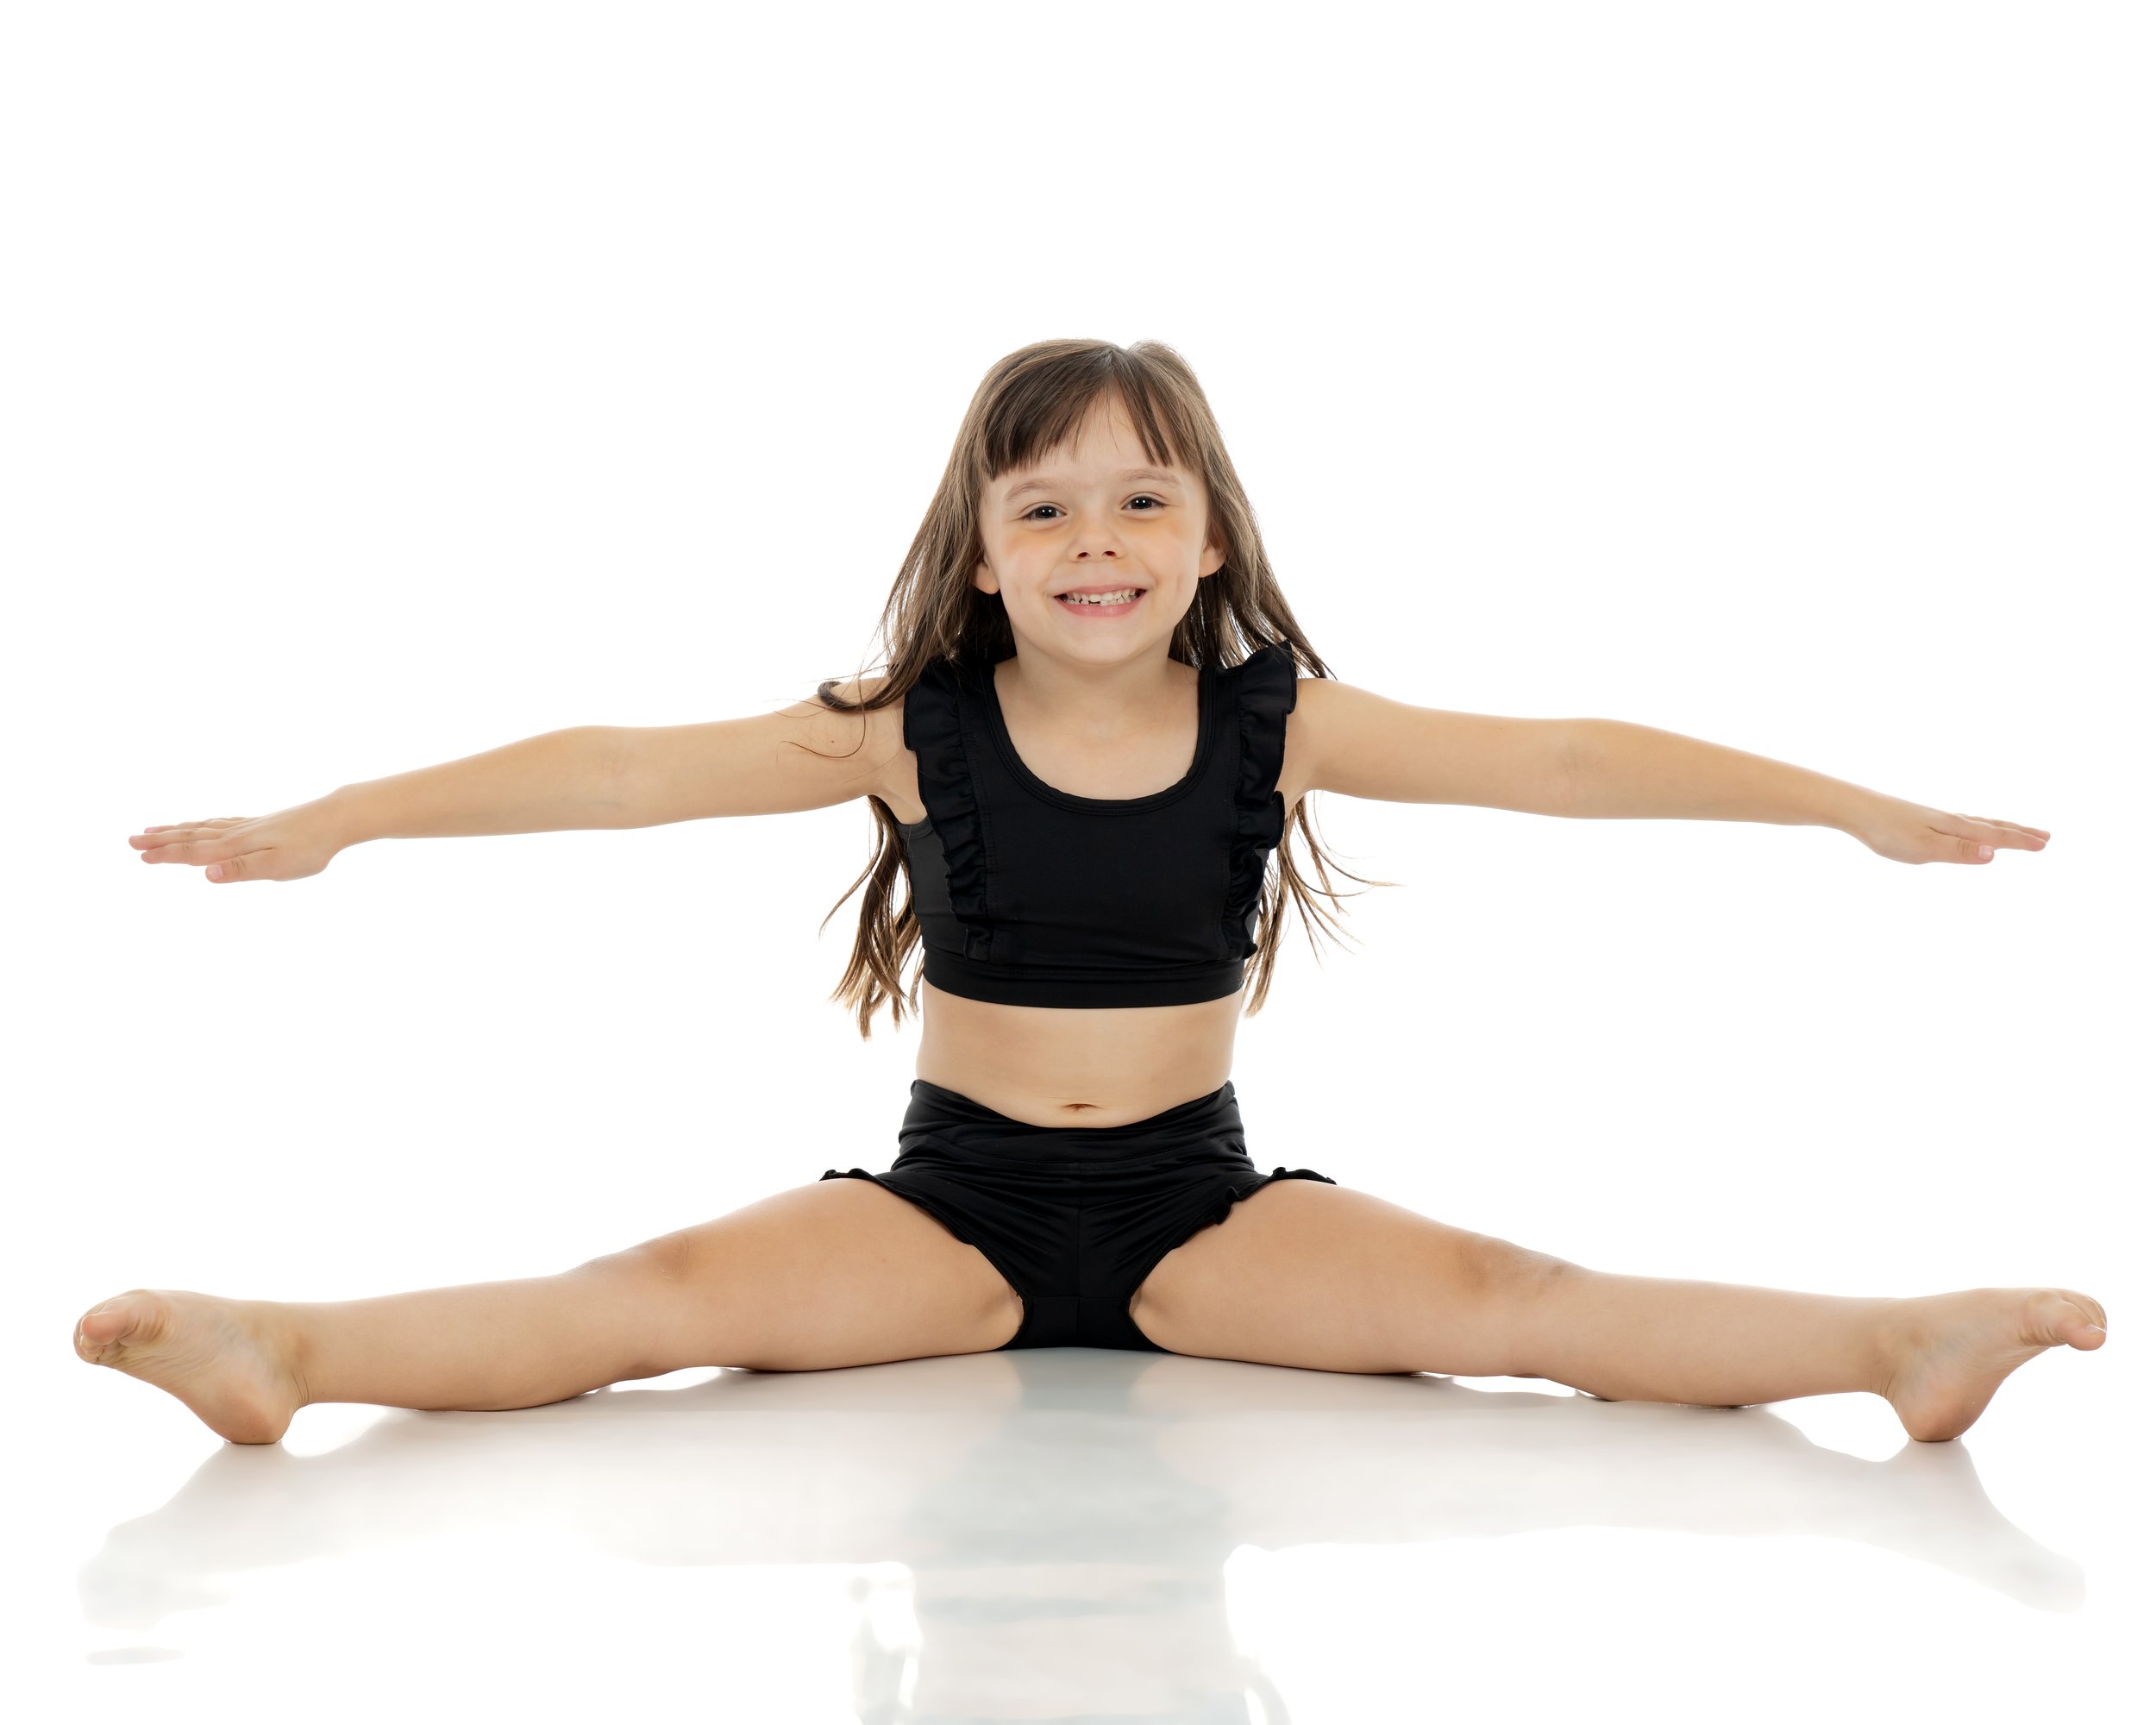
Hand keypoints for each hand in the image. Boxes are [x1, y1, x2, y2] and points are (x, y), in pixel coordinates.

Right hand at [128, 799, 347, 883]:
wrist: (335, 818)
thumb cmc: (310, 847)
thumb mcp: (277, 867)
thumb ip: (240, 871)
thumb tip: (205, 873)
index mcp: (236, 847)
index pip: (193, 852)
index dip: (165, 856)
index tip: (139, 856)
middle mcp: (236, 833)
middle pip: (190, 836)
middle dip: (160, 840)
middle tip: (129, 840)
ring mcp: (246, 826)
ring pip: (202, 827)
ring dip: (175, 829)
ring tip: (152, 829)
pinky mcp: (259, 823)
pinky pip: (219, 822)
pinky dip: (200, 823)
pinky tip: (199, 824)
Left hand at [1848, 796, 2050, 865]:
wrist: (1856, 810)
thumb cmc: (1888, 832)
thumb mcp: (1925, 848)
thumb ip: (1960, 852)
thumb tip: (1995, 855)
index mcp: (1957, 828)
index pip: (1997, 837)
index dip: (2021, 842)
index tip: (2046, 845)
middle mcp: (1952, 820)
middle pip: (1993, 826)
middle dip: (2019, 832)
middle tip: (2046, 836)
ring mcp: (1938, 819)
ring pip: (1979, 823)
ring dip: (2001, 828)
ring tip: (2016, 832)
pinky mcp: (1924, 820)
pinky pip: (1962, 823)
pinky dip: (1978, 827)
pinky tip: (1969, 830)